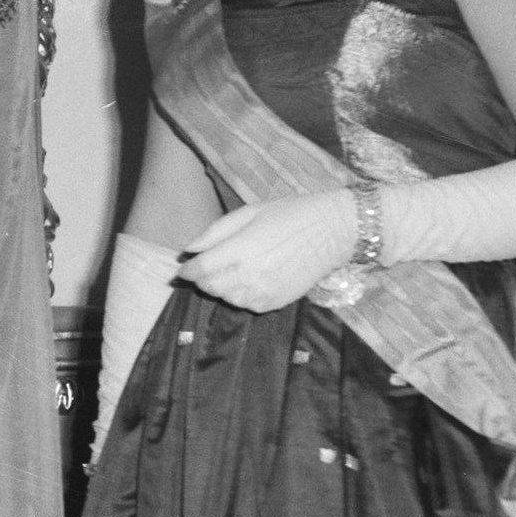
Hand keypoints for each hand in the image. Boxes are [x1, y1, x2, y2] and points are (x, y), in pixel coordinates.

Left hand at [178, 191, 357, 311]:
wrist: (332, 231)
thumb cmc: (291, 213)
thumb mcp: (251, 211)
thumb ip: (217, 231)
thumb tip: (190, 248)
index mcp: (241, 250)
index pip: (201, 269)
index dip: (188, 270)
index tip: (183, 268)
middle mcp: (250, 276)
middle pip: (211, 287)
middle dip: (203, 278)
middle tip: (207, 266)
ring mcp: (264, 292)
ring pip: (227, 299)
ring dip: (221, 287)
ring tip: (231, 270)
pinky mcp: (276, 302)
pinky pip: (247, 305)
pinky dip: (240, 295)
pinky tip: (249, 279)